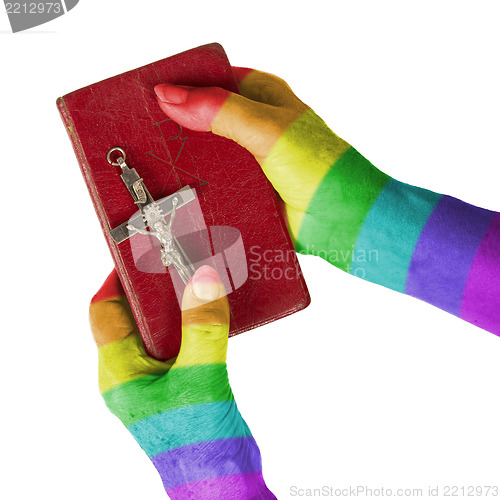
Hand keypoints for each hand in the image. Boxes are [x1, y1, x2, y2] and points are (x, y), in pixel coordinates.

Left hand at [89, 265, 275, 498]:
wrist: (222, 484)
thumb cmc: (199, 446)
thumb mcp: (200, 379)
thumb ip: (202, 328)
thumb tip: (202, 278)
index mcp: (120, 372)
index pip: (105, 313)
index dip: (118, 281)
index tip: (140, 254)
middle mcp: (131, 374)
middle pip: (130, 317)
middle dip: (150, 288)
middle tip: (175, 259)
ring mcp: (154, 379)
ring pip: (157, 329)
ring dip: (175, 303)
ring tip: (196, 277)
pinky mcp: (178, 383)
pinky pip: (178, 342)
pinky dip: (192, 321)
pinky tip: (212, 310)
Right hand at [154, 69, 499, 335]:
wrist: (341, 222)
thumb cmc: (319, 168)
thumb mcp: (268, 129)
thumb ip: (219, 111)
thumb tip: (169, 95)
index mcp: (260, 97)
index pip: (210, 81)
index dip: (178, 86)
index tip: (145, 96)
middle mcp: (250, 126)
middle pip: (200, 120)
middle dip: (172, 128)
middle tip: (138, 135)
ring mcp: (245, 161)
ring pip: (202, 155)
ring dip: (180, 161)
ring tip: (144, 166)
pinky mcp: (242, 191)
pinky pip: (210, 185)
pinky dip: (192, 188)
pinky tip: (169, 194)